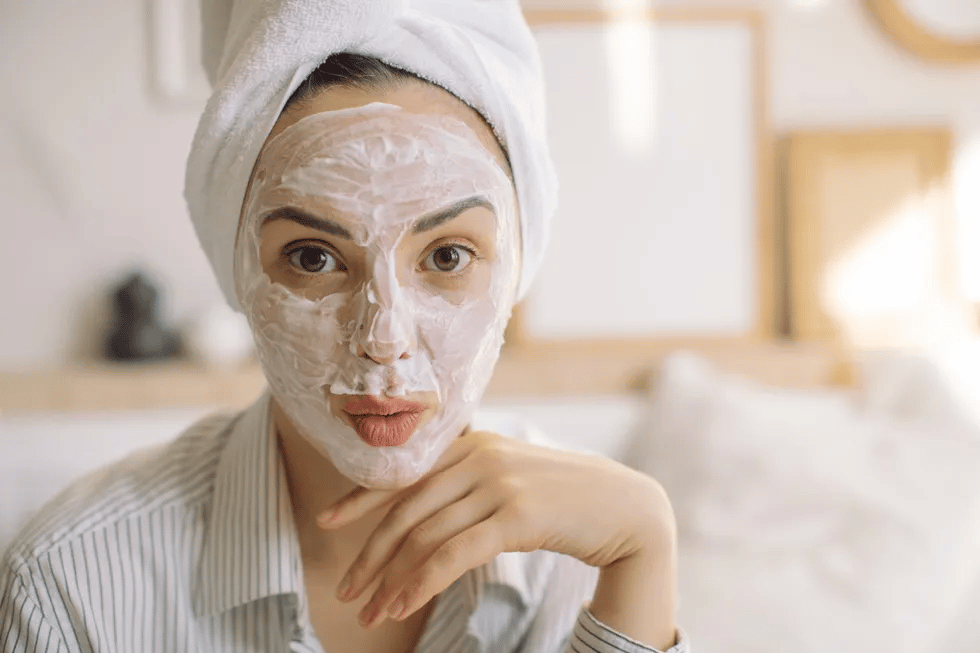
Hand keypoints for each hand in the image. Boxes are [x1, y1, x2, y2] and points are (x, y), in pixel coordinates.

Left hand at [316, 430, 674, 628]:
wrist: (625, 505)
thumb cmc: (563, 496)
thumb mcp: (510, 478)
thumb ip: (468, 482)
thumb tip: (420, 512)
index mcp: (472, 443)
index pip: (403, 472)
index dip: (360, 498)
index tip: (327, 521)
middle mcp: (480, 456)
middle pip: (406, 510)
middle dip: (370, 555)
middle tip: (347, 591)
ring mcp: (498, 483)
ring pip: (425, 536)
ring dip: (391, 580)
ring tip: (370, 613)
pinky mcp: (517, 515)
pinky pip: (453, 554)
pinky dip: (421, 583)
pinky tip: (403, 606)